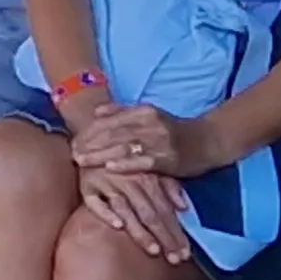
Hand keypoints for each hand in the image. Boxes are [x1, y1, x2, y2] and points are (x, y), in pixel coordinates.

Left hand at [69, 102, 219, 179]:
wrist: (208, 141)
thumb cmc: (174, 131)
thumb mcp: (150, 116)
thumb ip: (123, 112)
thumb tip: (97, 112)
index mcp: (143, 111)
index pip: (110, 121)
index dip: (89, 131)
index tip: (73, 141)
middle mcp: (149, 123)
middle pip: (112, 133)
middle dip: (89, 144)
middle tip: (72, 154)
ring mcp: (159, 140)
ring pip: (123, 147)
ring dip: (100, 154)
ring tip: (82, 161)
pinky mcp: (168, 158)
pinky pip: (142, 161)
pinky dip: (125, 164)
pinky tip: (109, 168)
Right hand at [78, 165, 199, 265]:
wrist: (91, 139)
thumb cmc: (123, 157)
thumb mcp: (149, 167)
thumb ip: (169, 186)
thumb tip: (184, 207)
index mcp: (147, 179)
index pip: (165, 211)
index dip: (176, 233)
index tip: (185, 254)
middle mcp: (130, 182)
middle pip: (150, 214)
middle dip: (164, 238)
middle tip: (175, 260)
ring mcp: (107, 185)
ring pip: (127, 211)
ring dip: (140, 230)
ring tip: (153, 250)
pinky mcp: (87, 186)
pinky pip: (95, 202)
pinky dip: (106, 213)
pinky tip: (117, 226)